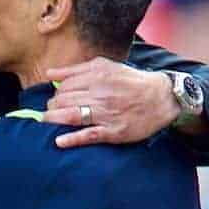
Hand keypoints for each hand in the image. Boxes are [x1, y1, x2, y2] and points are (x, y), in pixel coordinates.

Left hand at [43, 59, 180, 148]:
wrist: (161, 98)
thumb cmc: (131, 81)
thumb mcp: (106, 66)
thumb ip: (76, 69)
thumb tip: (50, 74)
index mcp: (97, 76)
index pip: (64, 86)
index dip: (56, 93)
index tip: (56, 98)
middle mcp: (100, 94)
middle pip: (63, 101)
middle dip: (52, 107)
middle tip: (51, 111)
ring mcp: (106, 113)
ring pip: (71, 116)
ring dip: (54, 120)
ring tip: (47, 122)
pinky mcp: (114, 131)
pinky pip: (88, 135)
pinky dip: (72, 139)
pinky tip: (59, 141)